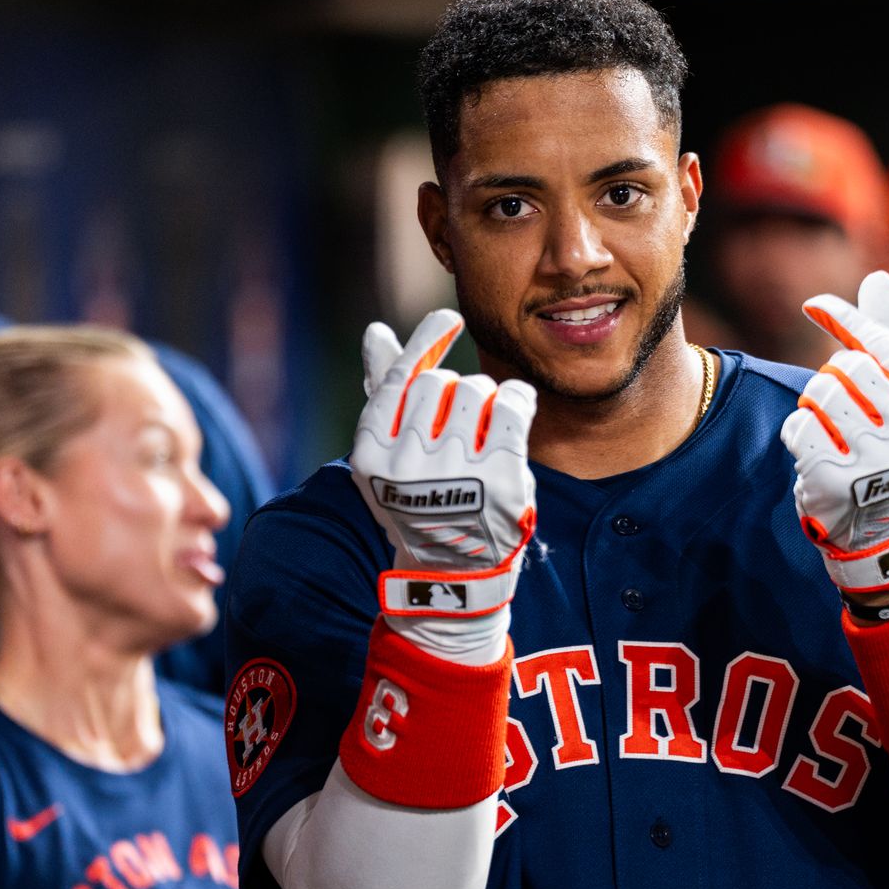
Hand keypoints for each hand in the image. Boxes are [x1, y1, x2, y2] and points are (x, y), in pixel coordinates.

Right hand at [351, 310, 537, 625]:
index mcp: (371, 456)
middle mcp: (407, 465)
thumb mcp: (390, 453)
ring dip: (486, 400)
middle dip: (457, 392)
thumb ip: (384, 391)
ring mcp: (455, 473)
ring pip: (476, 391)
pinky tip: (515, 411)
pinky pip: (512, 406)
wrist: (455, 571)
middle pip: (440, 384)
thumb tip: (377, 332)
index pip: (398, 381)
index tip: (449, 318)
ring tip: (484, 430)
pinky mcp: (500, 479)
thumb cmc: (421, 499)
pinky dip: (518, 400)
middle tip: (464, 422)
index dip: (425, 343)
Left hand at [780, 271, 888, 594]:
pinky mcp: (836, 480)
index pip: (883, 343)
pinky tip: (814, 451)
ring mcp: (876, 460)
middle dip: (832, 379)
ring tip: (831, 430)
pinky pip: (798, 427)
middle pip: (846, 367)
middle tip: (840, 407)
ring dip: (815, 406)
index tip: (815, 305)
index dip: (844, 319)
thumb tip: (880, 277)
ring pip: (820, 394)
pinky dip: (797, 433)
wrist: (884, 526)